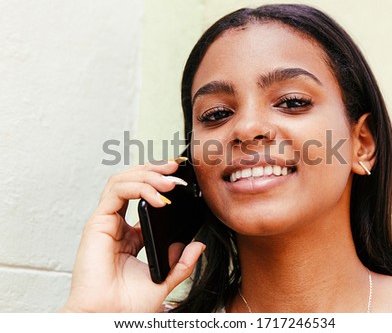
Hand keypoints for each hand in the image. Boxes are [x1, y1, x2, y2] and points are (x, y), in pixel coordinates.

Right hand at [60, 161, 204, 311]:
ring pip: (123, 180)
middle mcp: (116, 223)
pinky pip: (117, 191)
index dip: (159, 182)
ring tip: (170, 181)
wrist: (109, 318)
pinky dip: (140, 188)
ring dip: (148, 175)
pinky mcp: (98, 222)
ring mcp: (107, 221)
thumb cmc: (127, 304)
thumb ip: (181, 263)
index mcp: (129, 234)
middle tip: (175, 169)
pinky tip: (159, 198)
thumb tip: (197, 246)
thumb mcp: (164, 280)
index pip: (143, 196)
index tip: (181, 178)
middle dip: (154, 170)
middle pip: (132, 182)